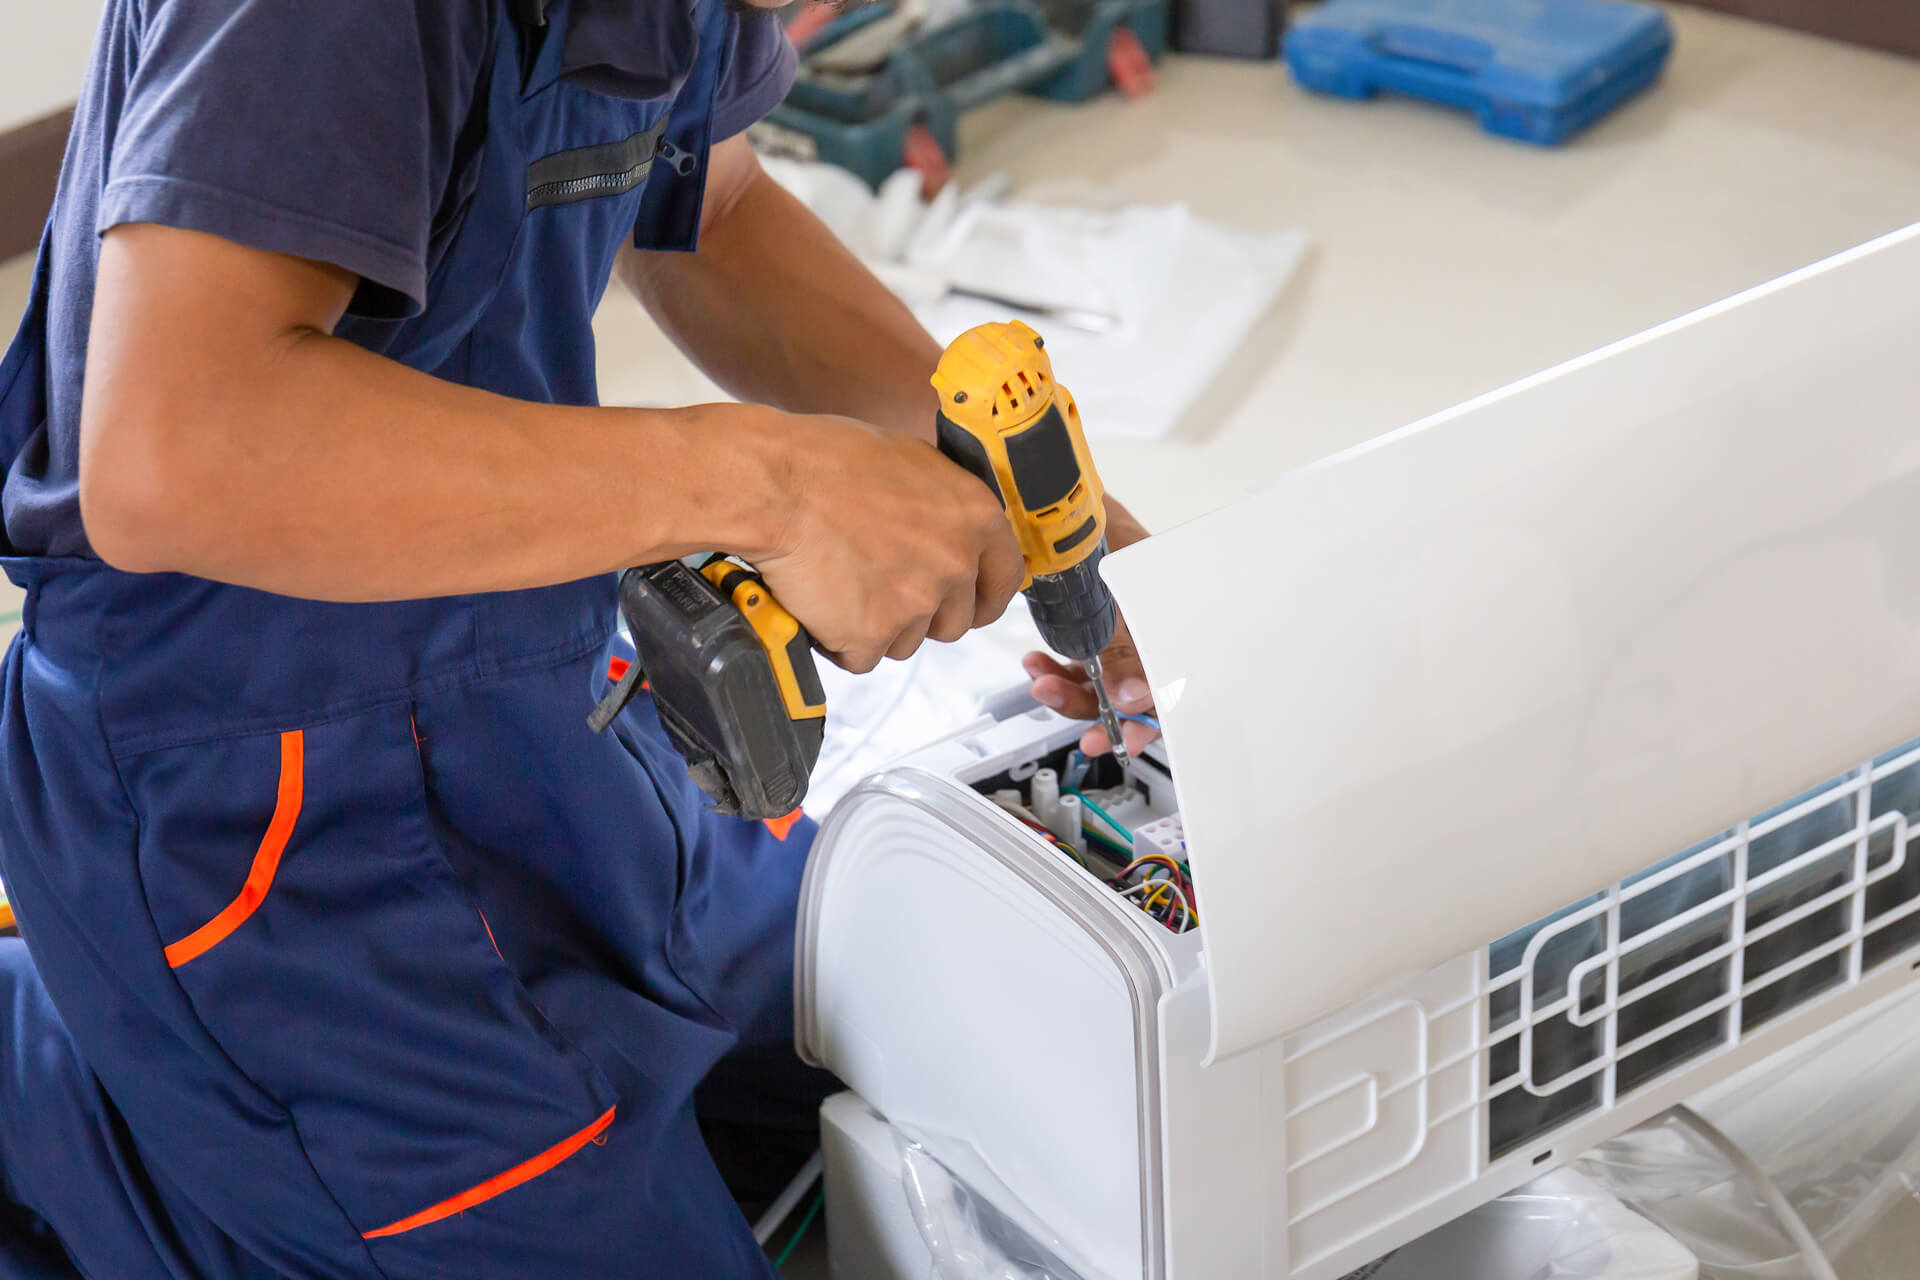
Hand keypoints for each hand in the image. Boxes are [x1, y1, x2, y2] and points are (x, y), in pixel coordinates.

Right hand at [754, 413, 1026, 673]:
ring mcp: (916, 603)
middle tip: (881, 588)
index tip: (969, 604)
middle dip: (922, 615)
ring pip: (907, 642)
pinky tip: (821, 603)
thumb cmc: (829, 461)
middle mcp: (955, 563)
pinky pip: (862, 656)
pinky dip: (840, 640)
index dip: (983, 597)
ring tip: (843, 585)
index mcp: (975, 517)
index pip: (1006, 580)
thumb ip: (945, 505)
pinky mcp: (872, 633)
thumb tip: (953, 528)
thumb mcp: (911, 461)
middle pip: (954, 622)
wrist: (776, 484)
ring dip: (878, 627)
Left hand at [1023, 498, 1158, 758]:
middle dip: (1103, 715)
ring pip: (1102, 685)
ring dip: (1070, 692)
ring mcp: (1120, 627)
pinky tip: (1036, 662)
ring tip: (1042, 680)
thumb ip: (1123, 646)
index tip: (1119, 733)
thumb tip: (1129, 697)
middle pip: (1134, 695)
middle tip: (1082, 732)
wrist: (1056, 494)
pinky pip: (1078, 665)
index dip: (1147, 719)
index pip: (1172, 686)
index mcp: (1171, 619)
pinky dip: (1055, 671)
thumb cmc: (1098, 522)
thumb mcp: (1115, 588)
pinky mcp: (1091, 624)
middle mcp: (1149, 627)